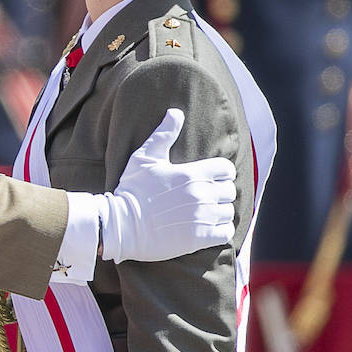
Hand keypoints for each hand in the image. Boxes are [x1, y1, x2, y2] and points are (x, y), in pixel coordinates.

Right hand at [98, 108, 234, 263]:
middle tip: (207, 197)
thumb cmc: (132, 191)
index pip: (226, 169)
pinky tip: (209, 230)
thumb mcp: (144, 158)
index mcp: (192, 174)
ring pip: (229, 212)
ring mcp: (201, 217)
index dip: (221, 173)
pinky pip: (226, 233)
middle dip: (221, 192)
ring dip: (221, 212)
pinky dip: (221, 231)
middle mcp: (201, 195)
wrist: (121, 225)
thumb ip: (163, 134)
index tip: (211, 179)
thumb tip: (175, 112)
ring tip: (207, 214)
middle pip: (230, 190)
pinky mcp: (199, 238)